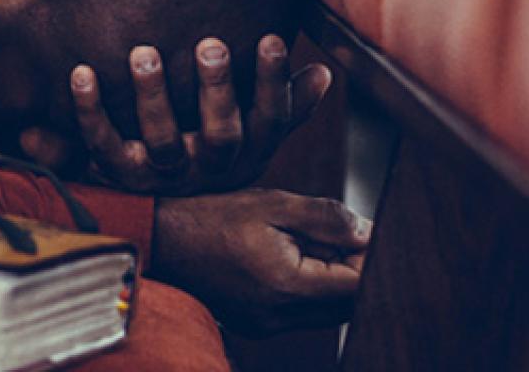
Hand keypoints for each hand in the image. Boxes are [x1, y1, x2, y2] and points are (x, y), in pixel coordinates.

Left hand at [70, 35, 329, 194]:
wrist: (165, 215)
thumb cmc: (216, 149)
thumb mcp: (257, 135)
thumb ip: (287, 105)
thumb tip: (324, 72)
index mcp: (246, 152)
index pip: (269, 119)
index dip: (272, 82)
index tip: (271, 38)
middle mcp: (208, 167)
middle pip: (220, 134)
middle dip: (218, 90)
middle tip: (211, 45)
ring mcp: (164, 172)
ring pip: (161, 140)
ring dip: (153, 96)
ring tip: (144, 52)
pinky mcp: (120, 173)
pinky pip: (102, 143)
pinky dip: (89, 109)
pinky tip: (82, 71)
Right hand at [150, 189, 369, 335]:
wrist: (158, 240)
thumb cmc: (210, 217)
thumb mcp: (273, 204)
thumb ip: (327, 218)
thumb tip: (369, 233)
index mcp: (286, 285)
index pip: (358, 286)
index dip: (370, 259)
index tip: (362, 233)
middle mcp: (278, 316)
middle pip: (347, 304)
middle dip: (351, 269)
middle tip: (330, 234)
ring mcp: (266, 326)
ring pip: (327, 312)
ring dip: (330, 280)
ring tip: (301, 244)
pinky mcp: (257, 326)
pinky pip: (301, 313)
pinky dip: (306, 288)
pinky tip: (284, 258)